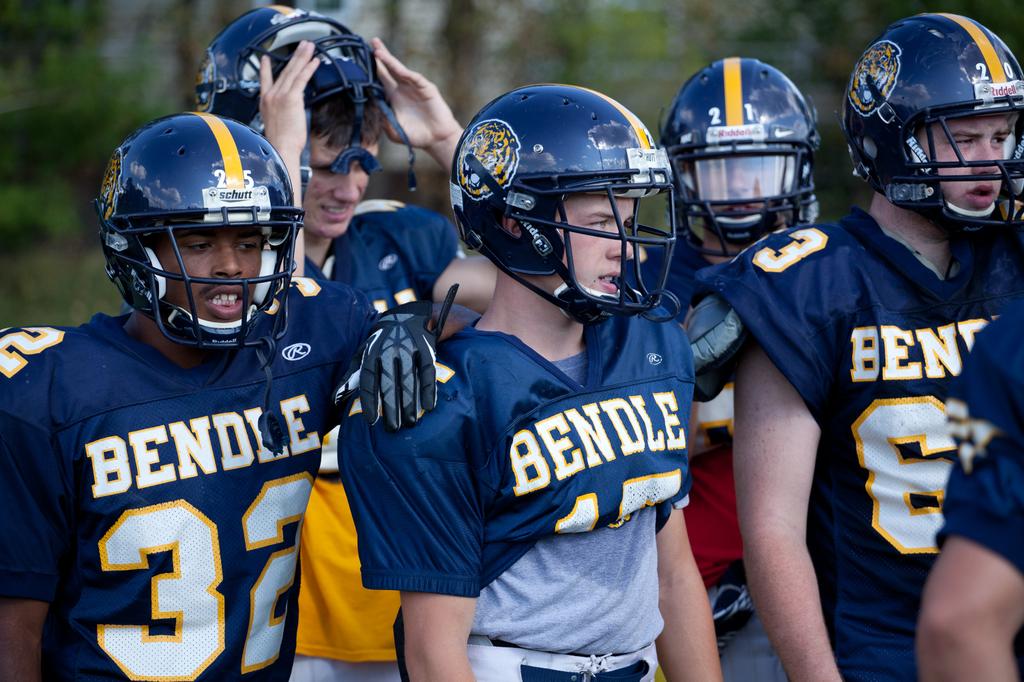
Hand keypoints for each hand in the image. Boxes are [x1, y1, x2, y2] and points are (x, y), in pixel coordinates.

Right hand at [259, 40, 319, 164]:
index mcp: (265, 103)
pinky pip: (301, 79)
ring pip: (293, 72)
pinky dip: (309, 68)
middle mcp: (270, 96)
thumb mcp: (275, 126)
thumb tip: (289, 114)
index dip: (265, 69)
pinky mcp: (291, 98)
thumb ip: (280, 115)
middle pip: (284, 72)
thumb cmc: (280, 145)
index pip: (264, 81)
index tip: (264, 59)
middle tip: (301, 45)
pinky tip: (315, 61)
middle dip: (294, 57)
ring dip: (303, 57)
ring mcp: (280, 96)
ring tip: (310, 46)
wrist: (280, 150)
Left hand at [336, 286, 457, 430]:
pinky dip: (429, 390)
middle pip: (389, 383)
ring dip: (410, 403)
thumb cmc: (380, 343)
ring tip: (410, 422)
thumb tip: (335, 400)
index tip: (372, 421)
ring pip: (409, 380)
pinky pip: (428, 372)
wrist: (408, 317)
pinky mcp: (426, 350)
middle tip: (393, 428)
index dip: (369, 401)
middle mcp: (390, 350)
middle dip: (391, 407)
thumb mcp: (362, 354)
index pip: (369, 379)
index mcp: (372, 353)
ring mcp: (409, 349)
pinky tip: (428, 406)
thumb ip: (351, 377)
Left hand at [371, 37, 461, 167]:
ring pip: (399, 70)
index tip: (359, 59)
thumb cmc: (414, 136)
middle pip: (389, 68)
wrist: (435, 140)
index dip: (372, 69)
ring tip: (378, 51)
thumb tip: (368, 107)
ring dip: (389, 60)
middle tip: (371, 41)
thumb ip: (381, 119)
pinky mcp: (426, 88)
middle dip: (380, 55)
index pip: (380, 79)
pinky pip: (414, 78)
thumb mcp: (392, 129)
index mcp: (393, 97)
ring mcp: (414, 87)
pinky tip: (397, 68)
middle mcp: (402, 89)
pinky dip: (405, 73)